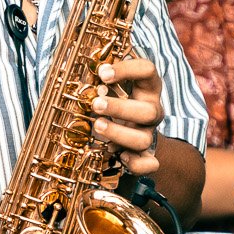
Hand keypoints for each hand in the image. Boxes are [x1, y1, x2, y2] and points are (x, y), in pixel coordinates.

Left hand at [94, 55, 162, 177]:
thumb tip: (81, 68)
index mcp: (147, 87)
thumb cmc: (115, 99)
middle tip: (96, 104)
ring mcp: (148, 133)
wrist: (129, 127)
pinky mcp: (144, 154)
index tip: (103, 73)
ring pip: (143, 140)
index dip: (127, 70)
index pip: (148, 70)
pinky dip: (136, 164)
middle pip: (149, 112)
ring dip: (118, 134)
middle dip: (120, 109)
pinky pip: (148, 165)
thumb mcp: (111, 84)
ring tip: (98, 126)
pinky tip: (119, 156)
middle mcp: (152, 110)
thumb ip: (102, 78)